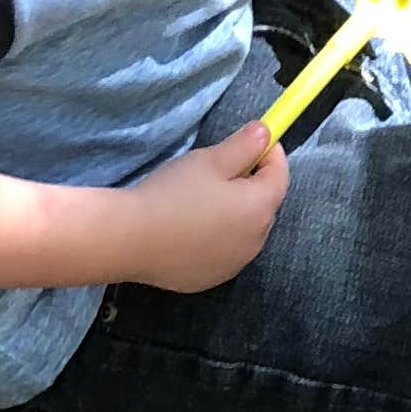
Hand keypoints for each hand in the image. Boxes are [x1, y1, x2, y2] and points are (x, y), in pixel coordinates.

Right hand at [122, 120, 287, 290]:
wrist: (130, 239)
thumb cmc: (173, 193)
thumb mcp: (210, 160)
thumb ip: (244, 146)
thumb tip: (266, 133)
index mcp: (260, 208)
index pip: (280, 177)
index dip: (271, 155)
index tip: (257, 141)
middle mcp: (256, 241)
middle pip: (263, 205)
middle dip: (251, 184)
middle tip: (223, 169)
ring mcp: (234, 264)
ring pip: (244, 230)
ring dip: (235, 213)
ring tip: (203, 199)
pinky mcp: (210, 279)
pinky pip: (223, 251)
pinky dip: (216, 237)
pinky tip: (190, 228)